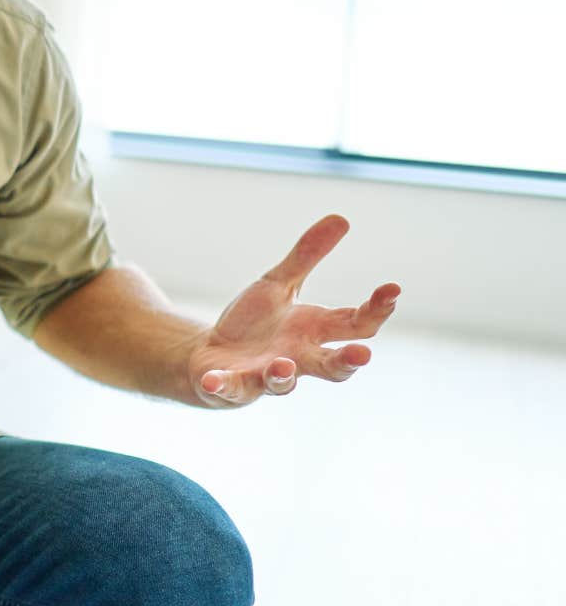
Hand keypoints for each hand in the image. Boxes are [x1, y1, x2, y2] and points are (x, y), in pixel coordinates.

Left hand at [189, 215, 399, 407]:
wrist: (212, 354)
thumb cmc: (254, 322)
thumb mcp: (278, 283)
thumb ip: (307, 256)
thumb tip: (342, 218)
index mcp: (315, 331)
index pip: (357, 324)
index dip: (377, 309)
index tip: (392, 288)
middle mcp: (299, 358)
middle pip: (332, 367)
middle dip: (347, 362)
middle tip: (362, 354)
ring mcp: (267, 375)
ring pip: (283, 383)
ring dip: (283, 375)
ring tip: (283, 363)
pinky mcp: (233, 386)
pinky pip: (230, 388)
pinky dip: (222, 386)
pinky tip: (212, 380)